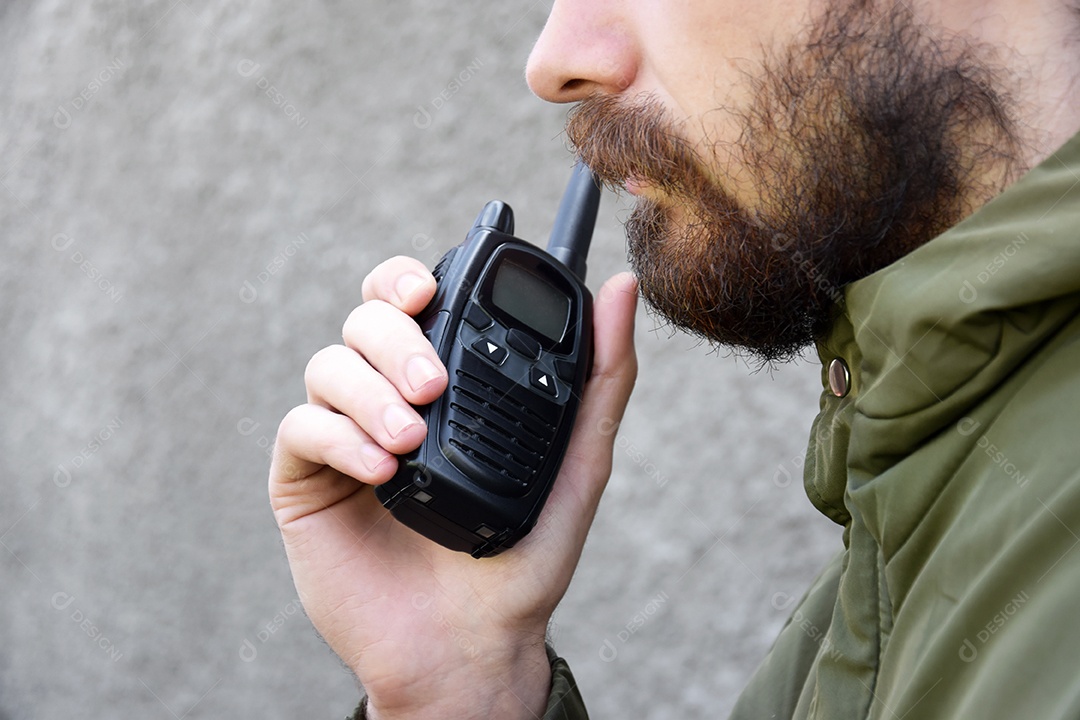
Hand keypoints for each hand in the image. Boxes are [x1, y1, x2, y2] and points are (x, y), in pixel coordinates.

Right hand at [269, 255, 637, 718]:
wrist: (472, 643)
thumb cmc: (524, 558)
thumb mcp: (579, 464)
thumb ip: (603, 378)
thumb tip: (622, 287)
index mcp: (444, 383)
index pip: (412, 301)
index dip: (407, 279)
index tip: (429, 291)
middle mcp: (389, 397)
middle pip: (365, 321)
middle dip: (394, 338)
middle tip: (433, 386)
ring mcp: (345, 435)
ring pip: (329, 365)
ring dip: (369, 391)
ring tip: (409, 439)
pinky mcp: (306, 478)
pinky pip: (302, 427)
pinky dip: (339, 435)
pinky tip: (380, 469)